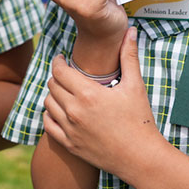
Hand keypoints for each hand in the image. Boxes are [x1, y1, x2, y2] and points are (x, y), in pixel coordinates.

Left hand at [43, 28, 165, 176]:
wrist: (140, 157)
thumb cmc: (140, 120)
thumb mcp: (135, 86)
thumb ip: (129, 56)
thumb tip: (131, 31)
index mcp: (88, 93)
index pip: (60, 70)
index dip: (58, 61)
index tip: (62, 59)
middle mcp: (74, 110)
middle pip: (52, 85)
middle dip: (57, 76)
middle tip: (66, 74)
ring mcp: (69, 129)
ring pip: (48, 103)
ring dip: (53, 94)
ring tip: (64, 92)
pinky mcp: (69, 144)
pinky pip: (47, 125)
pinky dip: (50, 115)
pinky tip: (59, 111)